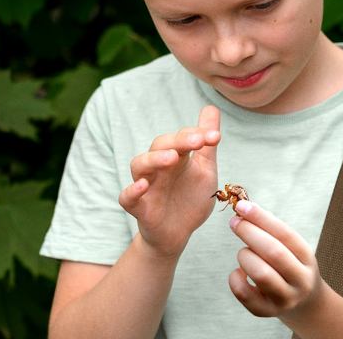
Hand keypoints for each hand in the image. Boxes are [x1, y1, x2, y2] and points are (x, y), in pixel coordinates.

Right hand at [118, 105, 220, 257]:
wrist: (178, 234)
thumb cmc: (190, 199)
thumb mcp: (204, 170)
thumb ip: (207, 143)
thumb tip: (212, 108)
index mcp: (176, 156)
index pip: (182, 137)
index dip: (197, 134)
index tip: (215, 137)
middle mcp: (158, 167)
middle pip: (160, 145)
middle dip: (179, 141)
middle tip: (198, 141)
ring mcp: (146, 185)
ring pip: (140, 165)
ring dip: (154, 159)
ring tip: (171, 158)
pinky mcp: (138, 208)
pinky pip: (127, 197)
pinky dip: (132, 190)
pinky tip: (143, 185)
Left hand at [227, 201, 324, 320]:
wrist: (305, 305)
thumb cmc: (291, 267)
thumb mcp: (292, 250)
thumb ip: (272, 232)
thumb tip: (244, 209)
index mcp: (307, 258)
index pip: (285, 234)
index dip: (261, 218)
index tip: (242, 206)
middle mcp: (300, 279)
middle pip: (274, 252)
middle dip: (249, 233)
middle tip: (234, 222)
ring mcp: (285, 298)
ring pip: (261, 274)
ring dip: (245, 256)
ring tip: (244, 252)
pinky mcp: (267, 312)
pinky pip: (245, 295)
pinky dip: (235, 279)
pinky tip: (239, 272)